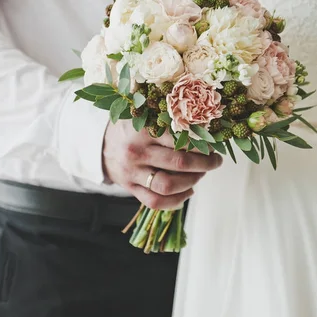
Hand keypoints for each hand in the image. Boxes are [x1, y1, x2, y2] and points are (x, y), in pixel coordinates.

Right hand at [103, 120, 222, 209]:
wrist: (101, 145)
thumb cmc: (131, 128)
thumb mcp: (145, 114)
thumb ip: (169, 117)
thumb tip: (204, 127)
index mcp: (143, 130)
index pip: (181, 138)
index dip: (202, 143)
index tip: (213, 143)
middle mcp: (137, 152)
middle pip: (179, 163)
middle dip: (205, 163)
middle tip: (215, 160)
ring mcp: (132, 173)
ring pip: (168, 185)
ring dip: (193, 182)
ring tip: (202, 174)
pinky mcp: (130, 189)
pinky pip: (156, 202)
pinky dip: (177, 200)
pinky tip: (189, 191)